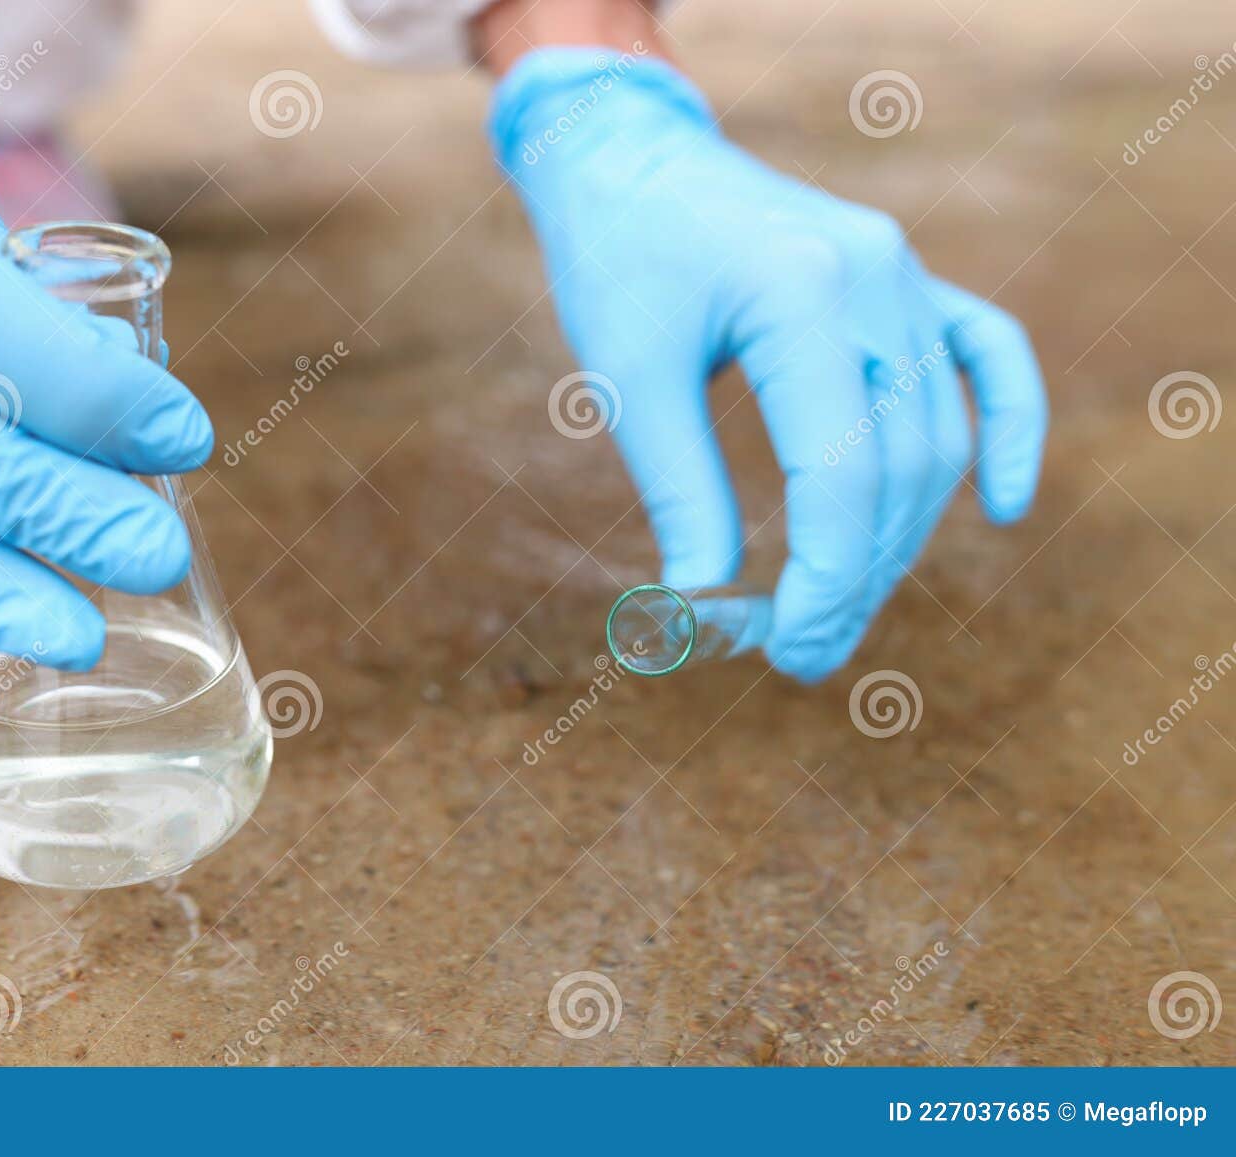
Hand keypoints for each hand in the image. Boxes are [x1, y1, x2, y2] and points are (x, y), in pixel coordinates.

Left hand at [490, 49, 1046, 680]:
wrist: (633, 163)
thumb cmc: (618, 263)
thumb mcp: (630, 375)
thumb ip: (678, 485)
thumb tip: (702, 600)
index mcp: (801, 294)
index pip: (844, 471)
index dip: (827, 577)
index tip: (789, 648)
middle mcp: (875, 278)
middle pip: (902, 465)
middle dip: (860, 575)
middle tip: (804, 654)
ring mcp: (904, 272)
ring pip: (938, 432)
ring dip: (900, 533)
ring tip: (844, 609)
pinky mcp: (908, 278)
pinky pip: (988, 356)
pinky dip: (1006, 430)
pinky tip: (1002, 508)